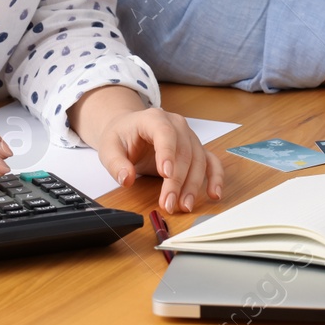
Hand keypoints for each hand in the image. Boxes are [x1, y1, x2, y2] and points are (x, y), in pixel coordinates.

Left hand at [90, 106, 224, 213]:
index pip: (164, 133)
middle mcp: (176, 124)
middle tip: (169, 203)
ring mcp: (189, 137)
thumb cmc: (122, 136)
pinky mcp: (196, 149)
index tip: (165, 174)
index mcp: (154, 118)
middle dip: (177, 181)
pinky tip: (214, 193)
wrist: (130, 129)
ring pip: (198, 160)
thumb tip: (126, 178)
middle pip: (183, 152)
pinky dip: (215, 177)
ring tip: (184, 206)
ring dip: (193, 185)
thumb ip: (116, 164)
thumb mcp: (109, 148)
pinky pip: (211, 161)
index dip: (167, 153)